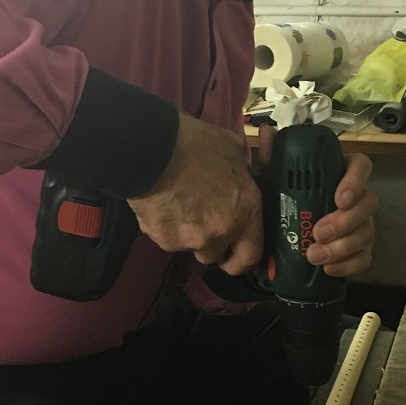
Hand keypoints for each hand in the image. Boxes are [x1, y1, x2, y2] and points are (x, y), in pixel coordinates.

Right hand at [127, 114, 262, 274]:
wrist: (155, 150)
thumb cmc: (196, 144)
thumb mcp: (231, 149)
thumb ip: (240, 171)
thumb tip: (241, 171)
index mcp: (246, 210)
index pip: (251, 255)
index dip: (240, 261)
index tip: (232, 258)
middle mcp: (223, 231)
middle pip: (215, 255)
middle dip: (208, 243)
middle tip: (198, 220)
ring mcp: (193, 239)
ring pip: (190, 248)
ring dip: (186, 236)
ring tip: (177, 208)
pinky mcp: (165, 240)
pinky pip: (166, 239)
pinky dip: (164, 228)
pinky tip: (160, 205)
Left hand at [259, 125, 376, 279]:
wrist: (280, 238)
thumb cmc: (285, 202)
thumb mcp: (275, 180)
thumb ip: (273, 157)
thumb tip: (267, 131)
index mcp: (340, 175)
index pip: (361, 165)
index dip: (356, 180)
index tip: (339, 198)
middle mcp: (357, 198)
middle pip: (368, 204)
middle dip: (345, 221)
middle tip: (317, 232)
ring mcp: (362, 226)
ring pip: (367, 234)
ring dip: (342, 247)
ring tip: (314, 256)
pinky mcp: (360, 252)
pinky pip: (364, 259)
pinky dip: (347, 266)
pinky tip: (328, 270)